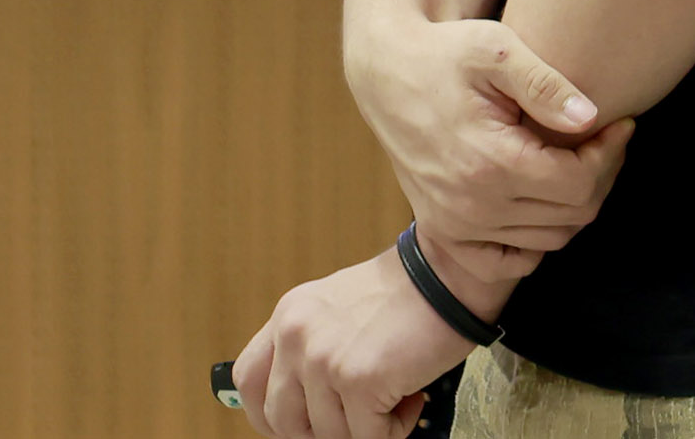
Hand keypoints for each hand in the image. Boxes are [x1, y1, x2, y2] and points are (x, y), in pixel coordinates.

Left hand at [230, 239, 523, 438]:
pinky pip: (368, 438)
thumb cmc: (405, 296)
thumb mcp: (336, 311)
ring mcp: (324, 358)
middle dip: (321, 433)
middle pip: (281, 420)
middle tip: (359, 419)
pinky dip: (395, 430)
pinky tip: (411, 397)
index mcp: (288, 317)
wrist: (446, 273)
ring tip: (397, 396)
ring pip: (329, 436)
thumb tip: (305, 406)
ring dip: (367, 429)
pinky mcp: (359, 379)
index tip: (302, 426)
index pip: (248, 381)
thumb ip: (312, 348)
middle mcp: (296, 335)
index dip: (270, 416)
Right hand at [346, 17, 631, 254]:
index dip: (610, 155)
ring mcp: (456, 223)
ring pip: (549, 239)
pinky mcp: (443, 229)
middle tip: (604, 141)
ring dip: (575, 206)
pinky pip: (506, 261)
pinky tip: (541, 203)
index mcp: (491, 162)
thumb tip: (590, 118)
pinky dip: (534, 243)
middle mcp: (473, 204)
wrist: (386, 71)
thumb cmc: (444, 52)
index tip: (620, 124)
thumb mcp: (495, 49)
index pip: (580, 183)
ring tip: (576, 162)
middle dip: (601, 177)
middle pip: (572, 215)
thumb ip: (545, 83)